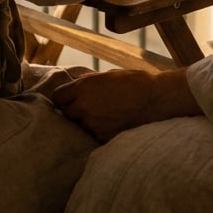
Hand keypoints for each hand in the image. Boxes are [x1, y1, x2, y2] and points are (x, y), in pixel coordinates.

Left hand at [52, 68, 201, 141]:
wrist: (155, 99)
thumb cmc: (134, 82)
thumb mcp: (108, 75)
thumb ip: (89, 82)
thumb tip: (76, 86)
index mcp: (83, 87)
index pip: (57, 97)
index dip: (63, 98)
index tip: (69, 98)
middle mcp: (84, 107)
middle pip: (66, 114)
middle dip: (74, 111)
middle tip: (88, 107)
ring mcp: (93, 125)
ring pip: (81, 126)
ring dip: (87, 122)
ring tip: (104, 115)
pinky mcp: (103, 137)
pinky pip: (94, 135)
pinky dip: (100, 130)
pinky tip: (112, 123)